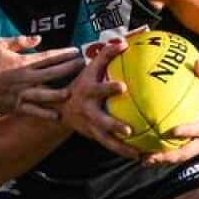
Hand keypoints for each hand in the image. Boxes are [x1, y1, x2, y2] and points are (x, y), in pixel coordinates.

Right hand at [0, 36, 82, 116]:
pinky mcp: (16, 106)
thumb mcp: (0, 44)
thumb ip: (20, 41)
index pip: (49, 56)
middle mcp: (26, 77)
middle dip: (69, 70)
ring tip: (73, 92)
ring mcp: (22, 93)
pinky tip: (57, 116)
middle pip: (53, 73)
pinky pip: (34, 111)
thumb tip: (38, 39)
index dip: (65, 54)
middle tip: (82, 67)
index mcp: (24, 62)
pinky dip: (45, 114)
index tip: (77, 52)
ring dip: (60, 93)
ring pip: (46, 94)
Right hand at [58, 39, 140, 157]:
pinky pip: (109, 145)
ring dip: (120, 147)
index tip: (123, 87)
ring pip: (106, 139)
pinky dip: (123, 151)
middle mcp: (88, 110)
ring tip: (137, 153)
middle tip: (129, 130)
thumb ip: (106, 54)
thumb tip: (125, 42)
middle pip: (102, 120)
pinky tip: (139, 156)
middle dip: (114, 125)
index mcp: (89, 91)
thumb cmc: (81, 83)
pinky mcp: (93, 135)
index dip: (109, 87)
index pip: (99, 86)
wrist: (59, 107)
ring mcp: (90, 125)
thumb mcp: (89, 68)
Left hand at [144, 60, 198, 164]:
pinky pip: (184, 154)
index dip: (185, 131)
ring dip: (164, 160)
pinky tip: (154, 155)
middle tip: (149, 156)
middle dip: (167, 156)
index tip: (170, 131)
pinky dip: (169, 156)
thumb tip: (194, 61)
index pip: (198, 130)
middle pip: (186, 152)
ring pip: (183, 157)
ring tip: (145, 160)